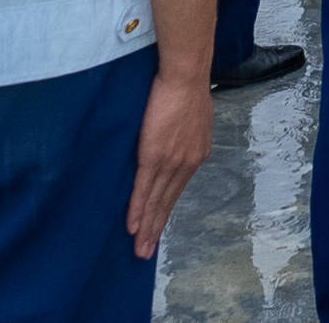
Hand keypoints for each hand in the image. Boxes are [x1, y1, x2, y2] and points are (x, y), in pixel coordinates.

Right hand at [125, 70, 212, 256]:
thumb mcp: (192, 116)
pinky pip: (144, 190)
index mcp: (195, 154)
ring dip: (146, 227)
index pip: (177, 189)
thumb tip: (175, 137)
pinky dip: (138, 210)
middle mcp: (186, 163)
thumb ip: (184, 134)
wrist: (184, 76)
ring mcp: (170, 162)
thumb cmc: (185, 87)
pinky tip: (133, 227)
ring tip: (139, 249)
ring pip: (156, 202)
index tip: (158, 227)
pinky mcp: (154, 157)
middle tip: (145, 252)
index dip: (165, 210)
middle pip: (167, 202)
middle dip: (156, 229)